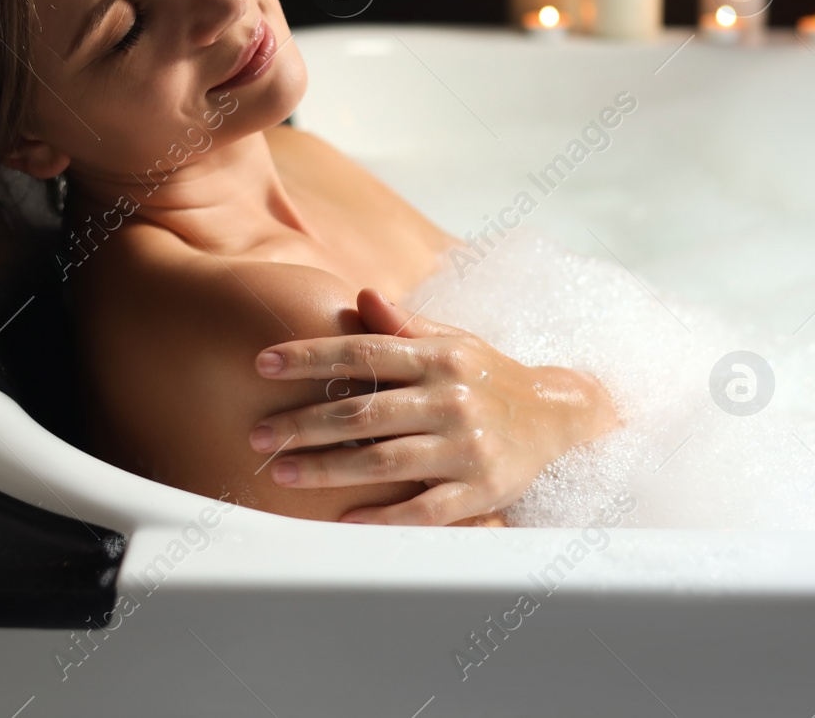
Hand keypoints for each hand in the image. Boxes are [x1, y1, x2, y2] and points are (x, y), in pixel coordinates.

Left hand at [247, 289, 620, 525]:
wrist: (557, 416)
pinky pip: (424, 508)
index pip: (364, 353)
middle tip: (257, 435)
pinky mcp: (481, 490)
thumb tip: (361, 296)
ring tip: (280, 474)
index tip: (263, 362)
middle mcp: (453, 398)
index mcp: (440, 357)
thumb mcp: (454, 342)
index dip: (311, 357)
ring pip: (385, 461)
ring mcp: (467, 446)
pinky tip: (342, 519)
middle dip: (303, 423)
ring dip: (327, 469)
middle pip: (365, 412)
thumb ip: (404, 326)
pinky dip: (382, 516)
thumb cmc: (489, 376)